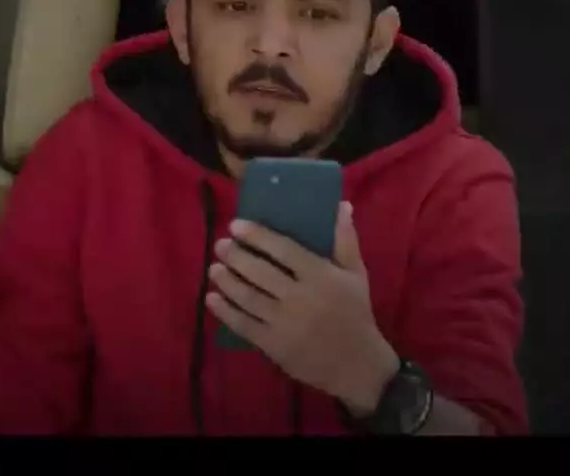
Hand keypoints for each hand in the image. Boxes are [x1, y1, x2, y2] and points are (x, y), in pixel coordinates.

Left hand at [205, 202, 399, 414]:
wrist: (357, 365)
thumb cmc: (355, 313)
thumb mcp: (356, 274)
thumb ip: (345, 239)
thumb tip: (340, 205)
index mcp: (321, 276)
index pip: (284, 249)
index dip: (257, 235)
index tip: (236, 225)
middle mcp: (301, 298)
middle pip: (259, 272)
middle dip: (235, 256)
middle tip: (220, 245)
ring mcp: (285, 323)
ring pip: (247, 296)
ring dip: (226, 280)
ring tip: (214, 269)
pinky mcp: (274, 345)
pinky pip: (243, 324)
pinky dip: (224, 311)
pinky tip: (212, 298)